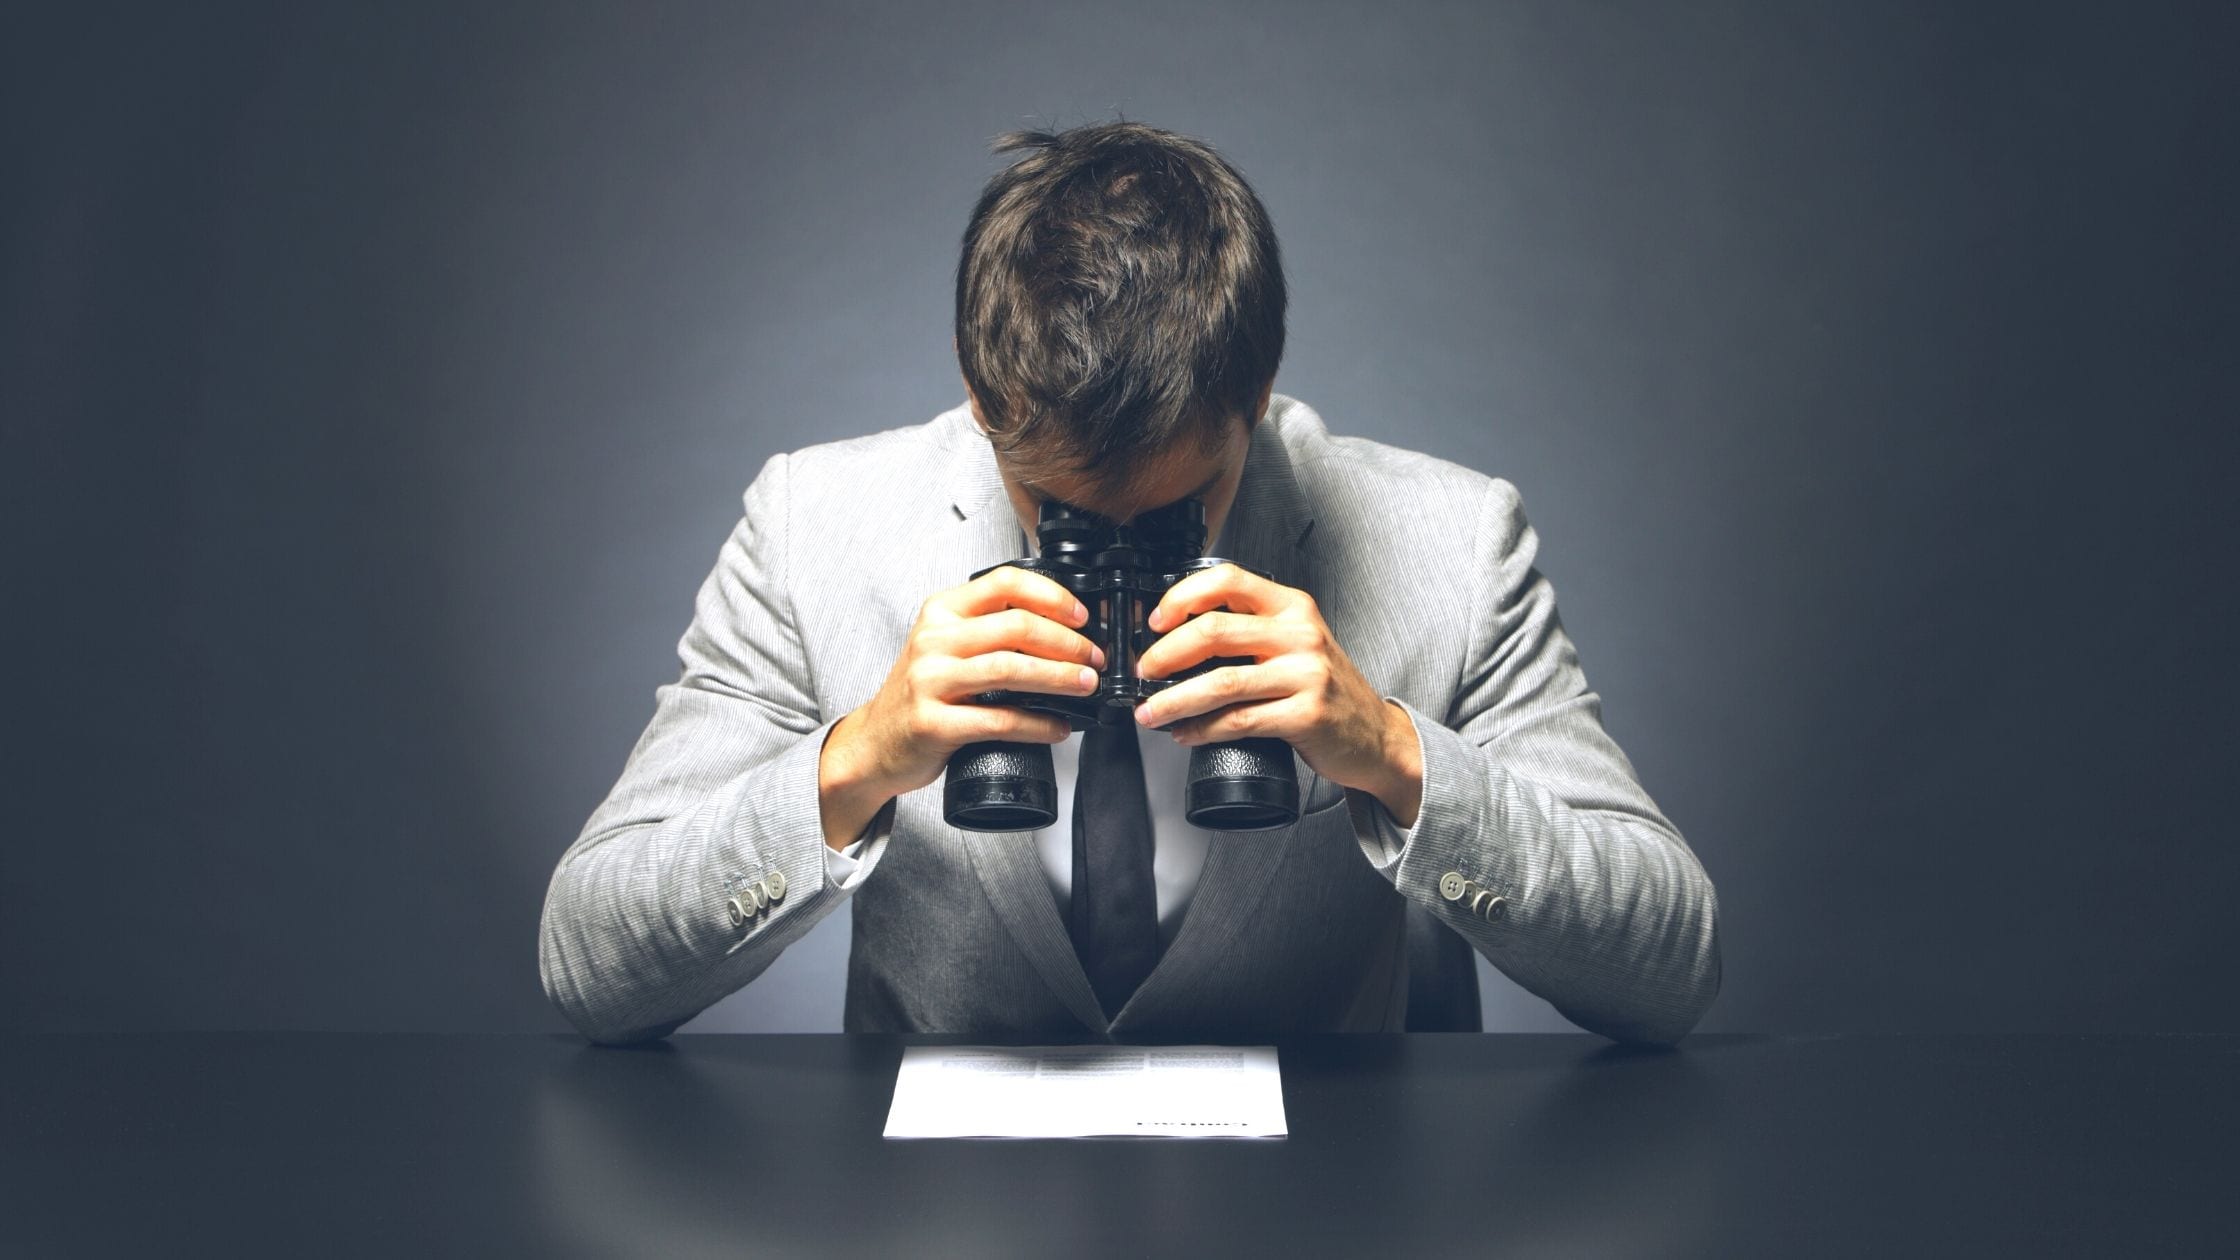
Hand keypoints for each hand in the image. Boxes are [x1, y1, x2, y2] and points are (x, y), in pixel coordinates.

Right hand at [821, 566, 1103, 828]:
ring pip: (1011, 669)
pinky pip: (999, 720)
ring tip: (1086, 686)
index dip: (1052, 595)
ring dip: (1060, 678)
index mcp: (940, 612)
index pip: (1004, 582)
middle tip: (1093, 659)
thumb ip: (988, 629)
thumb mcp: (944, 646)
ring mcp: (930, 682)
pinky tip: (1058, 727)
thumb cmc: (920, 694)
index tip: (1082, 616)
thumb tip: (1060, 628)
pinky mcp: (935, 724)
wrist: (875, 742)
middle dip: (1067, 642)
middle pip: (1016, 626)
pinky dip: (1038, 724)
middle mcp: (933, 640)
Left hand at [1132, 565, 1423, 826]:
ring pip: (1220, 682)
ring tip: (1151, 712)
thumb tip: (1178, 640)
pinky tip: (1186, 734)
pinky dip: (1202, 730)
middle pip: (1214, 632)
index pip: (1228, 580)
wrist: (1375, 735)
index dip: (1183, 597)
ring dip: (1174, 700)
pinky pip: (1238, 720)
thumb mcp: (1296, 644)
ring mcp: (1306, 675)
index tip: (1155, 620)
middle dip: (1165, 654)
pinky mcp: (1305, 716)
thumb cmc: (1328, 690)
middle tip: (1144, 671)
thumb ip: (1250, 632)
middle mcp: (1301, 634)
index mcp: (1292, 607)